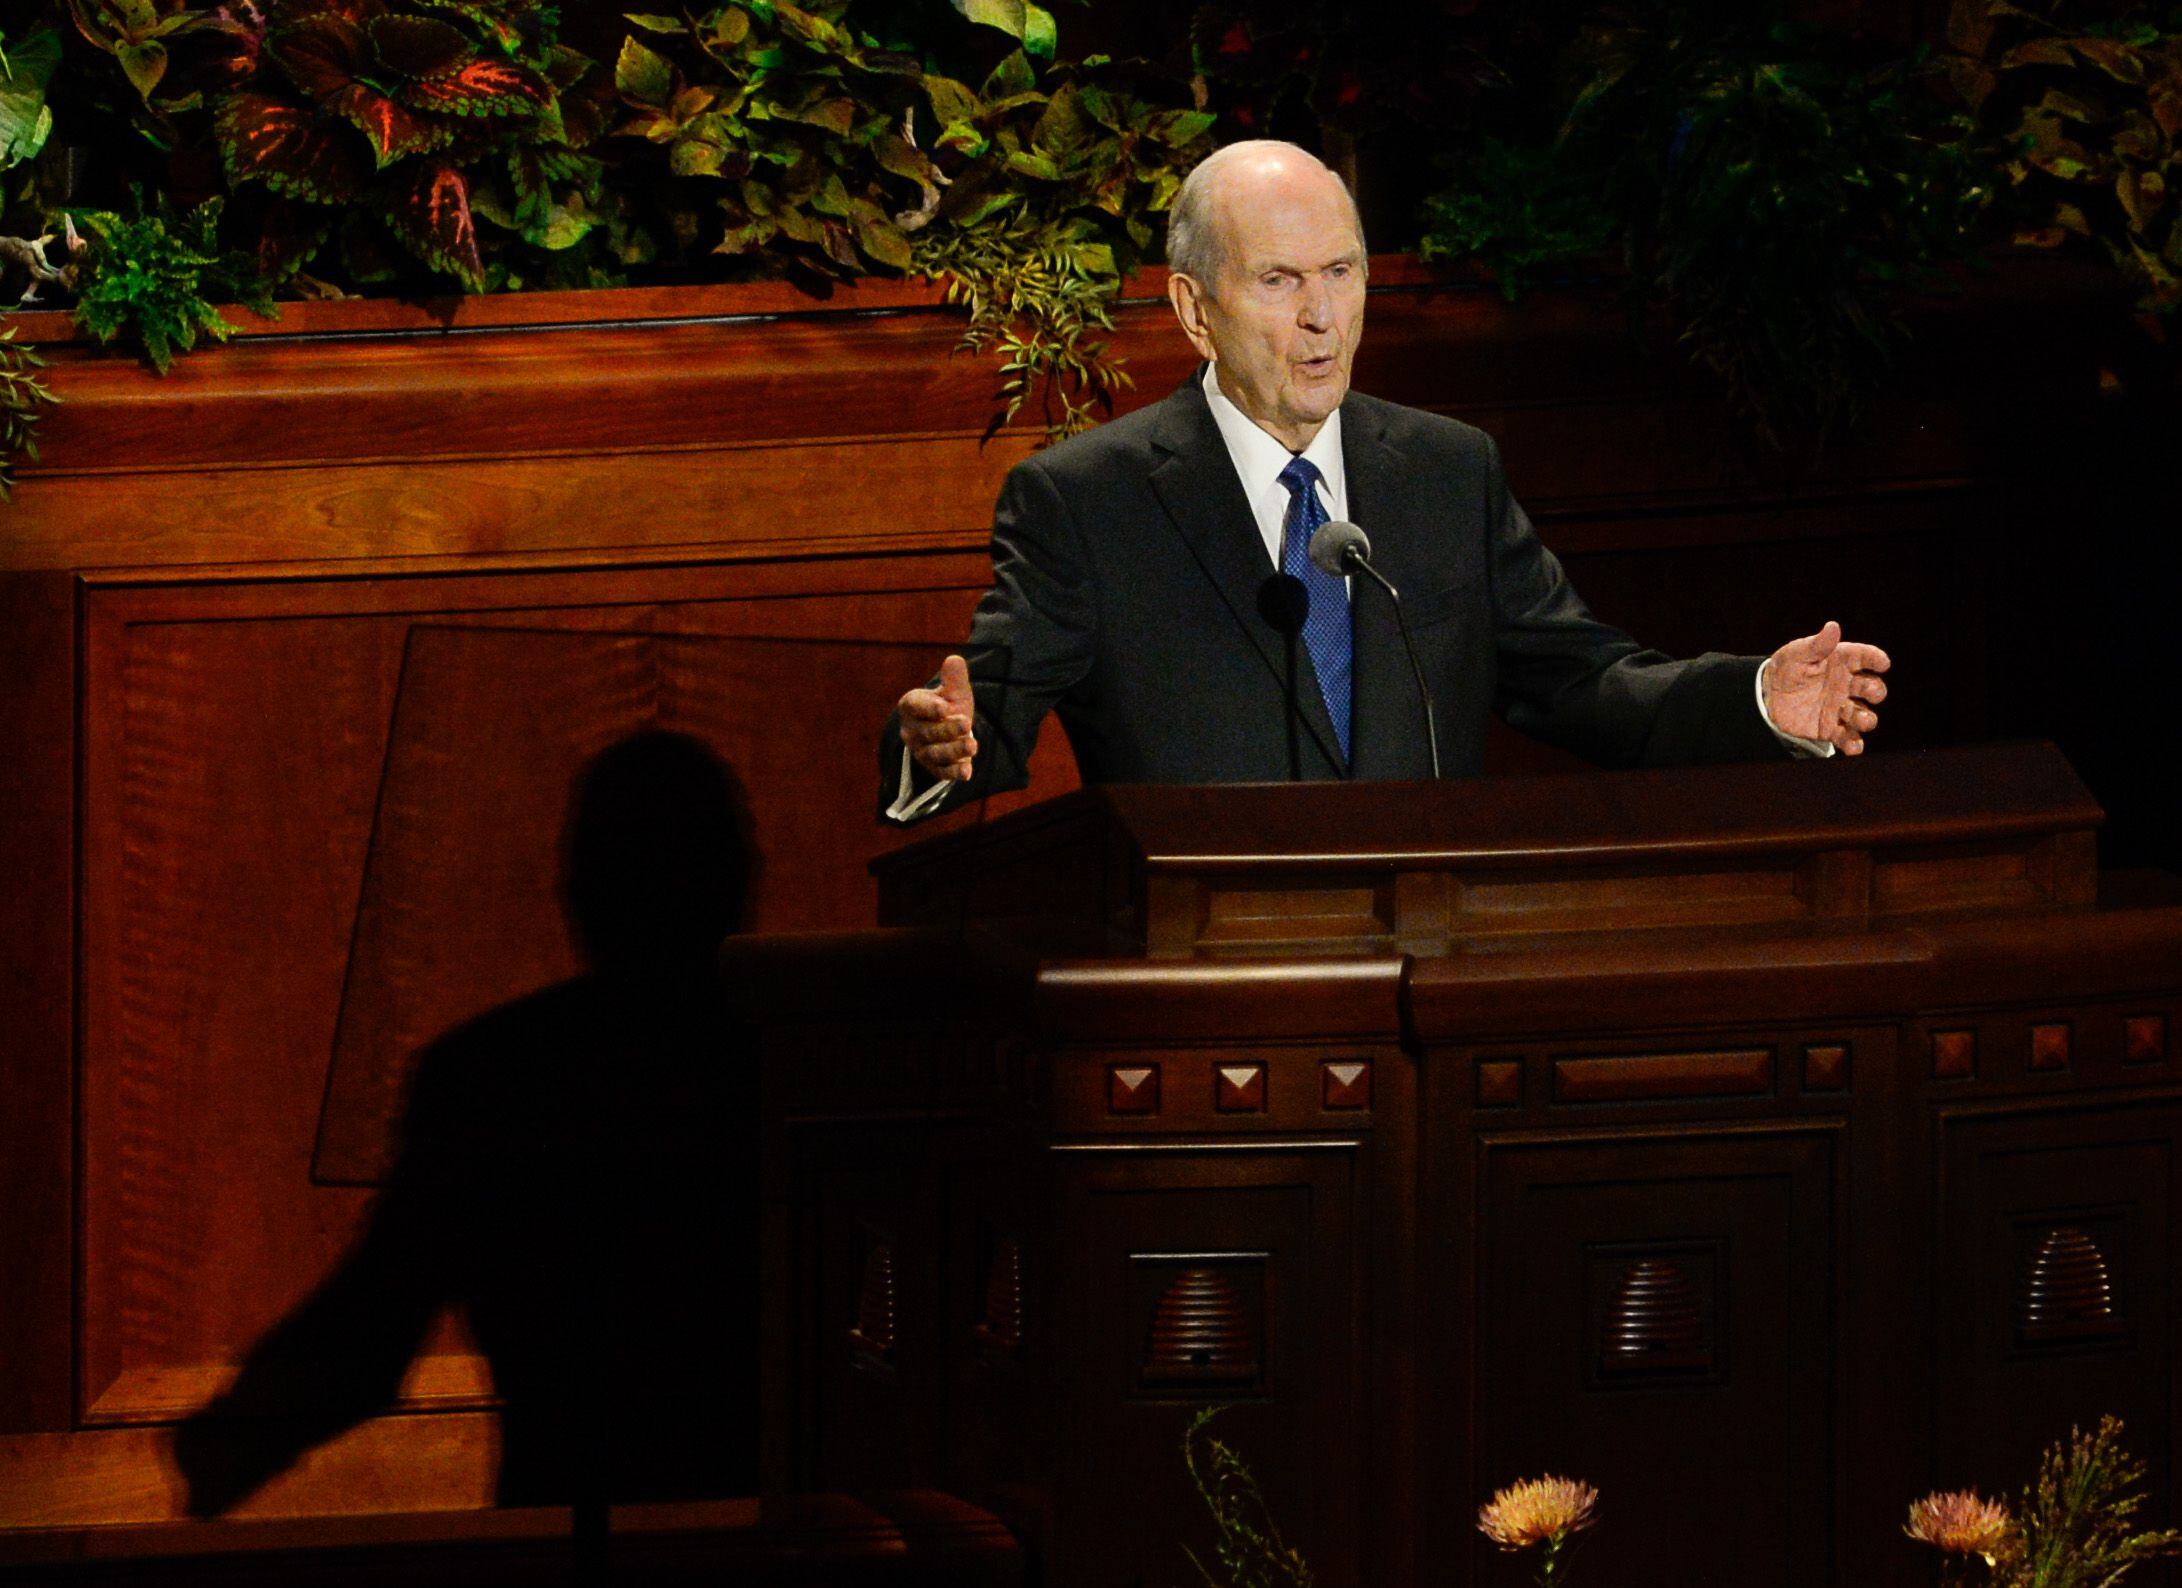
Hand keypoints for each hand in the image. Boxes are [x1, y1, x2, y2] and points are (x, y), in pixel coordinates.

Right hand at [897, 654, 977, 782]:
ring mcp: (921, 751)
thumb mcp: (953, 690)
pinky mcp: (934, 768)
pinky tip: (967, 772)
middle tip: (965, 723)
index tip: (944, 706)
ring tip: (972, 745)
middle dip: (946, 729)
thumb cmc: (948, 705)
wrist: (950, 729)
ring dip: (953, 750)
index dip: (929, 708)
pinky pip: (941, 772)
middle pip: (927, 732)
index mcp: (911, 706)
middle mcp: (911, 730)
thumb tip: (954, 660)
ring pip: (934, 753)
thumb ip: (953, 678)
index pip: (914, 706)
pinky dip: (954, 773)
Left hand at [1762, 621, 1890, 755]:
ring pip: (1863, 715)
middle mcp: (1847, 685)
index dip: (1876, 659)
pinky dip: (1853, 744)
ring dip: (1866, 719)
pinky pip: (1847, 738)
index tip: (1882, 663)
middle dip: (1876, 691)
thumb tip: (1833, 627)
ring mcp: (1841, 708)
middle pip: (1872, 688)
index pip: (1865, 657)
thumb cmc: (1786, 668)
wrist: (1767, 696)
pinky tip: (1854, 748)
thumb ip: (1816, 645)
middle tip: (1869, 691)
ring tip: (1860, 720)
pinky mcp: (1830, 728)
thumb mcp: (1796, 654)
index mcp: (1842, 662)